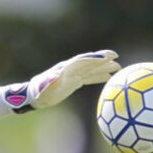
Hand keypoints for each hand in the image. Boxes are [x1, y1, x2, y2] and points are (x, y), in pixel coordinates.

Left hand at [4, 50, 120, 111]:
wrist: (33, 95)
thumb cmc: (38, 93)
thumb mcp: (42, 89)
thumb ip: (48, 83)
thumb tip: (55, 77)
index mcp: (64, 69)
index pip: (81, 61)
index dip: (93, 58)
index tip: (105, 56)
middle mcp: (70, 69)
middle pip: (88, 62)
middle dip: (102, 58)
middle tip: (116, 56)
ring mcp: (72, 74)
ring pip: (91, 69)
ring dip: (104, 67)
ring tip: (118, 67)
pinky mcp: (74, 81)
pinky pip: (89, 78)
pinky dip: (99, 77)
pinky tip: (109, 78)